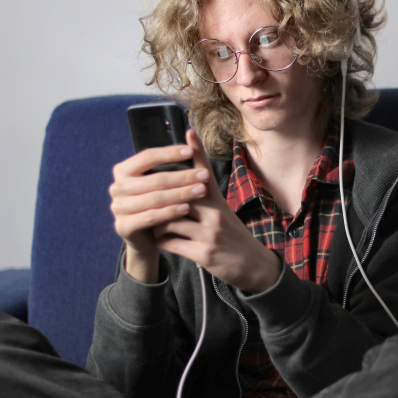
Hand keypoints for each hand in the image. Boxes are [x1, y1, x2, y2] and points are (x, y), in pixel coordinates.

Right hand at [109, 139, 211, 282]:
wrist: (146, 237)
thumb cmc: (157, 204)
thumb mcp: (161, 183)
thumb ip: (170, 165)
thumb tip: (191, 135)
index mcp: (123, 170)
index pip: (147, 156)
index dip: (170, 153)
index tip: (191, 151)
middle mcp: (117, 187)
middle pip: (155, 179)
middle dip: (183, 176)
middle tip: (204, 175)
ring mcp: (118, 208)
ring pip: (155, 198)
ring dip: (181, 194)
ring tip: (201, 190)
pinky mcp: (123, 226)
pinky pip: (150, 217)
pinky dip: (170, 212)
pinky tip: (186, 208)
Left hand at [152, 130, 281, 293]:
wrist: (253, 265)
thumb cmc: (232, 236)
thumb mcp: (222, 212)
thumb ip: (204, 198)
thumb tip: (183, 182)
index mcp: (217, 202)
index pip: (205, 172)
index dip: (196, 151)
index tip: (188, 132)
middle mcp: (215, 214)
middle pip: (181, 195)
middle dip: (160, 197)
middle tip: (144, 197)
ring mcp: (210, 234)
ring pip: (170, 220)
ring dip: (157, 223)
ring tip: (153, 225)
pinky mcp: (204, 254)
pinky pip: (171, 243)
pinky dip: (161, 241)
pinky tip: (159, 241)